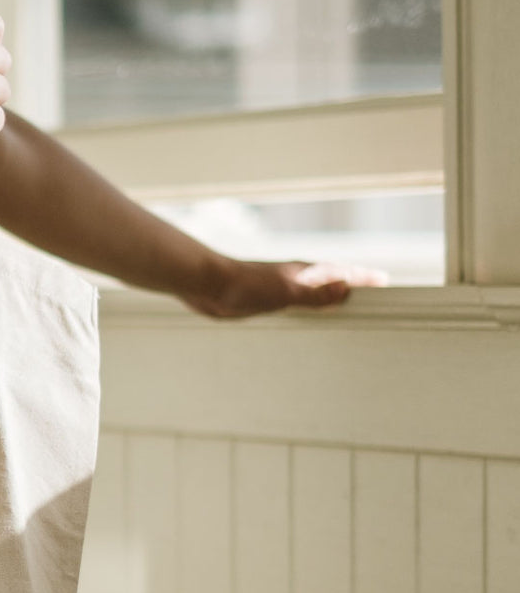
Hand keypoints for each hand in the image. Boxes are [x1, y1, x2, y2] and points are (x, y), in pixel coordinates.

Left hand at [180, 258, 391, 318]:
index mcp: (305, 274)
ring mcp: (283, 289)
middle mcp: (297, 278)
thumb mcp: (284, 292)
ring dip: (331, 299)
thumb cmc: (243, 285)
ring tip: (348, 309)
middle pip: (332, 281)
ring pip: (315, 294)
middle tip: (374, 294)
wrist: (207, 285)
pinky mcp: (266, 300)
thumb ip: (314, 294)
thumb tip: (346, 290)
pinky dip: (309, 309)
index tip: (385, 282)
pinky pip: (297, 305)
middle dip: (353, 286)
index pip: (343, 274)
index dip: (363, 278)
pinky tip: (307, 319)